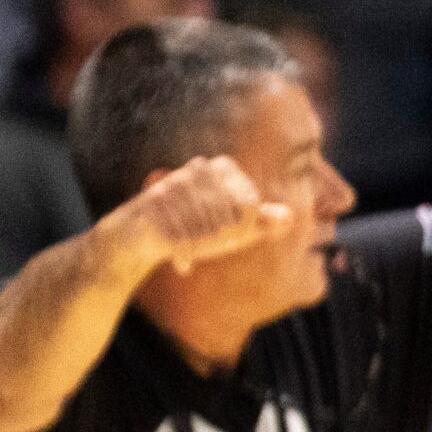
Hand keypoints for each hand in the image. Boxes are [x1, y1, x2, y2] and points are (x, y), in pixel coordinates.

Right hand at [110, 155, 294, 275]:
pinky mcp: (153, 203)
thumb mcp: (232, 230)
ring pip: (203, 222)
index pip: (249, 202)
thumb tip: (289, 216)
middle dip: (221, 236)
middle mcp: (197, 170)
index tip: (230, 234)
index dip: (243, 225)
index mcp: (220, 169)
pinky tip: (183, 263)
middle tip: (210, 244)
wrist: (141, 238)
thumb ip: (260, 223)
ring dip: (201, 243)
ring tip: (194, 248)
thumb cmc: (193, 230)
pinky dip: (183, 251)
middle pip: (227, 213)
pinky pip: (179, 231)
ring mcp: (174, 184)